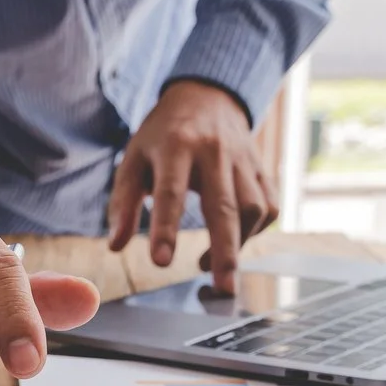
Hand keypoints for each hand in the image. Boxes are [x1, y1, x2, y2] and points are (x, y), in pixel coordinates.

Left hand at [106, 80, 280, 291]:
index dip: (166, 228)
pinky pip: (269, 206)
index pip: (171, 192)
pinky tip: (236, 241)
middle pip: (225, 206)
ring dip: (238, 244)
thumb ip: (124, 202)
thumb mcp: (134, 159)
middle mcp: (214, 151)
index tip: (161, 263)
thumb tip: (116, 245)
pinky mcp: (262, 168)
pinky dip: (255, 232)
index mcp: (175, 145)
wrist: (207, 96)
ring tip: (215, 266)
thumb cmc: (163, 135)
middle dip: (224, 251)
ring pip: (253, 208)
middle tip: (221, 288)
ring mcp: (243, 159)